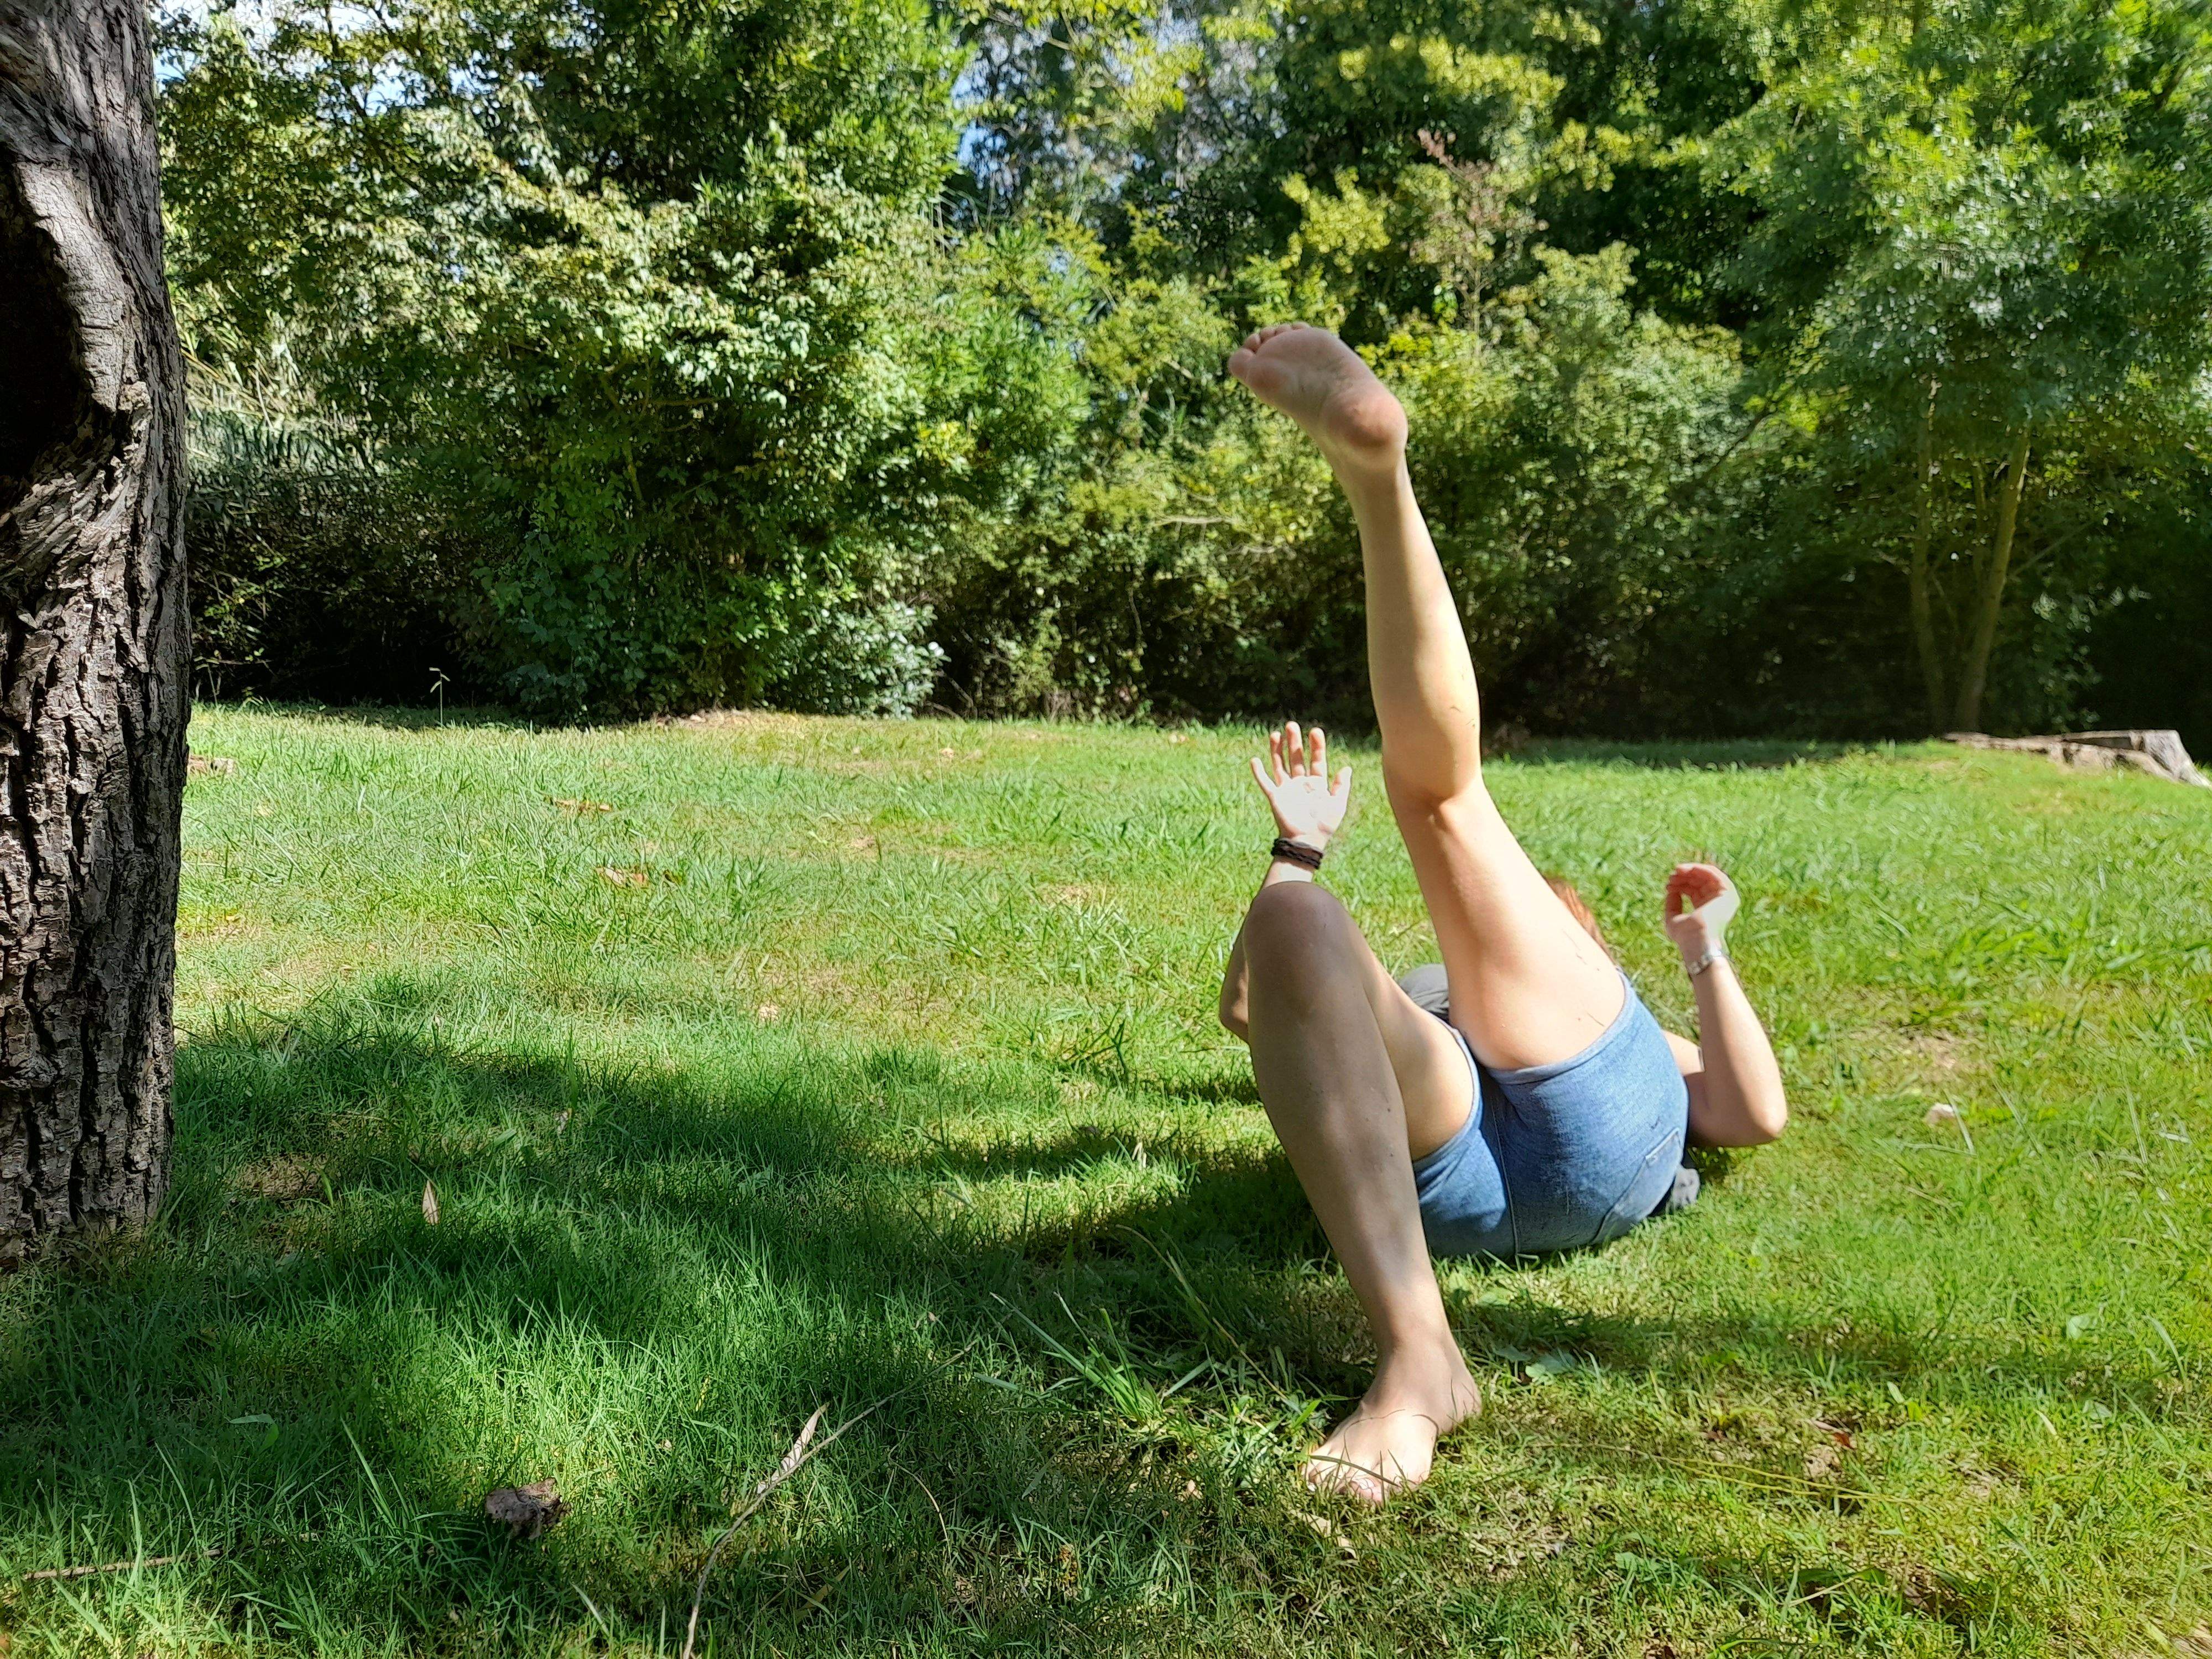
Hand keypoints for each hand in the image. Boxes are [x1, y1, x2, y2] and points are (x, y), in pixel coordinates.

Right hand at [1249, 720, 1350, 850]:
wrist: (1307, 841)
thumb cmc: (1324, 825)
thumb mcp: (1338, 804)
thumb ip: (1342, 786)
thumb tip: (1347, 767)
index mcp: (1317, 784)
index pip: (1317, 760)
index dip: (1316, 746)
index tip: (1315, 731)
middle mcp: (1301, 783)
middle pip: (1296, 758)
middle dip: (1294, 742)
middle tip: (1292, 725)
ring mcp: (1287, 789)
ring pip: (1280, 765)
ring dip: (1277, 750)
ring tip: (1276, 733)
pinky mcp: (1275, 797)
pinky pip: (1265, 782)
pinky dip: (1259, 772)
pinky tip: (1254, 760)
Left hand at [1664, 862, 1738, 961]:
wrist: (1697, 940)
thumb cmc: (1685, 935)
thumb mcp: (1673, 918)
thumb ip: (1672, 904)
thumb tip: (1671, 890)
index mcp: (1706, 909)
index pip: (1694, 890)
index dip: (1681, 885)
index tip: (1668, 885)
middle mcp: (1716, 902)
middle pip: (1700, 882)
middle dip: (1684, 876)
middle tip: (1671, 876)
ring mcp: (1723, 898)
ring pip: (1707, 876)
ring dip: (1691, 870)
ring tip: (1677, 871)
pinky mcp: (1727, 893)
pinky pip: (1715, 874)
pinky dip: (1701, 869)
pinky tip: (1687, 869)